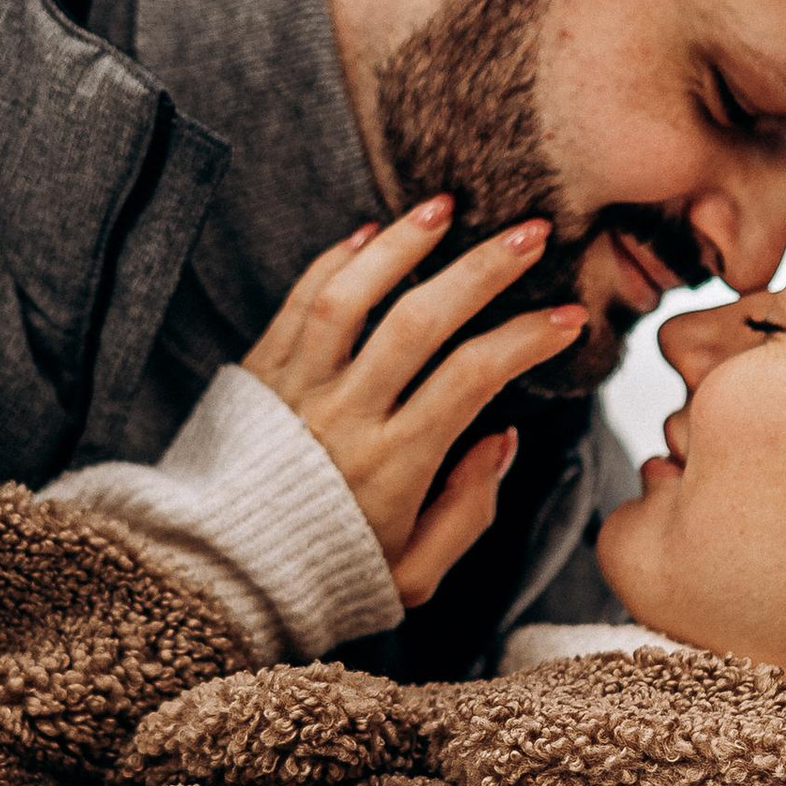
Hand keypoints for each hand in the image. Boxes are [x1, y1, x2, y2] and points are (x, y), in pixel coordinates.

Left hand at [242, 195, 585, 604]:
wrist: (217, 578)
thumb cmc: (328, 575)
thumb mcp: (415, 575)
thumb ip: (469, 511)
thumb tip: (502, 437)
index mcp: (394, 465)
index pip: (473, 378)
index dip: (527, 339)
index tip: (567, 317)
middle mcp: (345, 418)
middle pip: (420, 321)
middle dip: (483, 269)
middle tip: (529, 233)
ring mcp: (296, 389)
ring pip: (352, 296)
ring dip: (403, 244)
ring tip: (446, 207)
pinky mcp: (259, 373)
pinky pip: (300, 303)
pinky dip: (336, 261)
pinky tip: (372, 233)